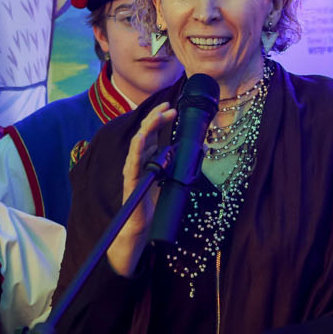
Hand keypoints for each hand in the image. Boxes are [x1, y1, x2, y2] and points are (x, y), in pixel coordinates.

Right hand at [108, 105, 176, 275]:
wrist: (142, 225)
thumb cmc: (154, 202)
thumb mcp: (173, 177)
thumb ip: (182, 163)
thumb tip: (201, 148)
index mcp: (147, 157)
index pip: (152, 133)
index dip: (160, 119)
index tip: (172, 109)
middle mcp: (138, 160)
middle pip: (144, 133)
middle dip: (156, 117)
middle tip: (168, 108)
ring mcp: (133, 169)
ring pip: (137, 143)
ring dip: (148, 128)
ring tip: (158, 116)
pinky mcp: (131, 180)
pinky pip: (132, 162)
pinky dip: (136, 149)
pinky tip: (140, 138)